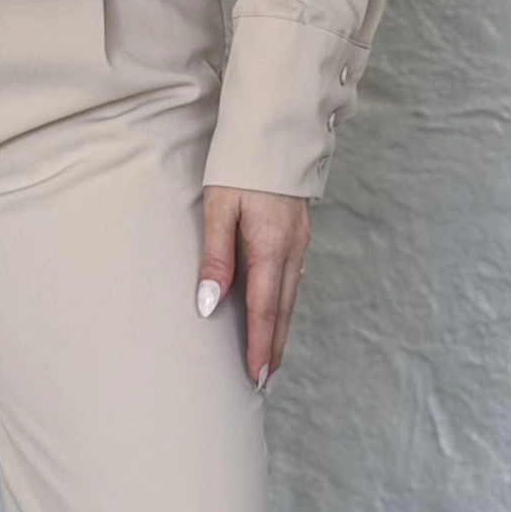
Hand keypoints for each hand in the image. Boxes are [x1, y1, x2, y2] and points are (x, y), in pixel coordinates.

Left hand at [197, 185, 311, 389]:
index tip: (254, 378)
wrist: (276, 129)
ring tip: (270, 358)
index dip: (259, 347)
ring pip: (291, 296)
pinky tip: (277, 312)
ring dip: (280, 330)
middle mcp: (291, 250)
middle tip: (263, 382)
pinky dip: (285, 304)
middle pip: (283, 311)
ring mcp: (299, 241)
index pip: (265, 311)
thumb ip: (216, 257)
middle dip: (274, 349)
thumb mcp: (220, 207)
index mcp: (270, 247)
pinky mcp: (299, 233)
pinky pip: (293, 278)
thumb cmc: (239, 165)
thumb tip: (210, 304)